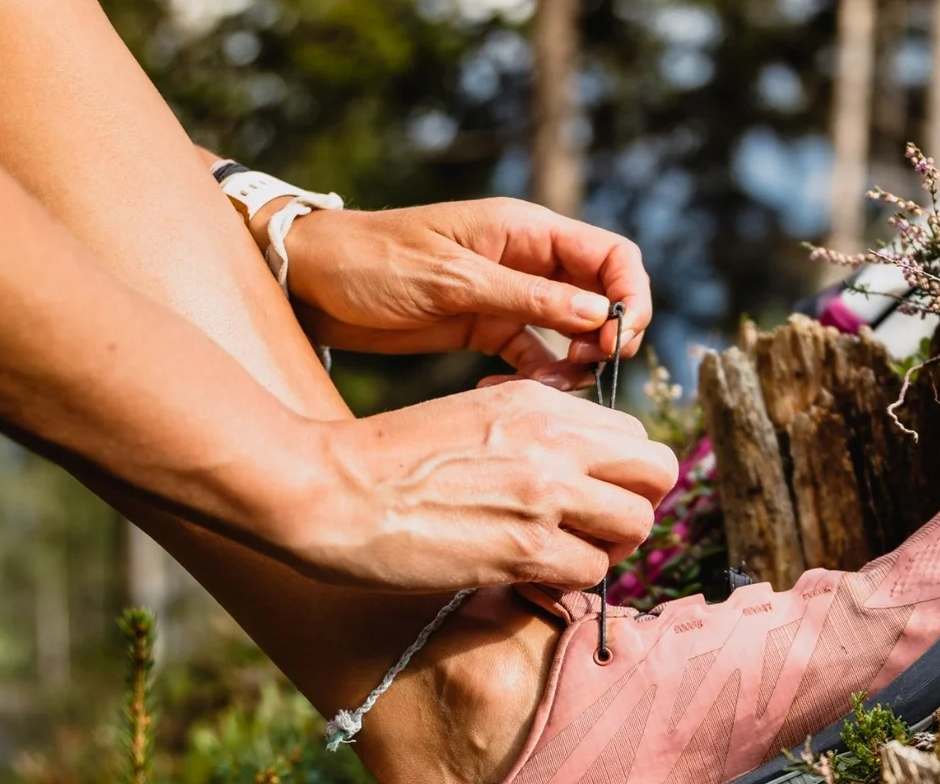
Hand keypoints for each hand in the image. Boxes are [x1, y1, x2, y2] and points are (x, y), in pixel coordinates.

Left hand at [264, 197, 651, 387]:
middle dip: (608, 337)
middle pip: (602, 296)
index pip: (611, 256)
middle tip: (588, 370)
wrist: (310, 281)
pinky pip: (535, 358)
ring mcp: (510, 297)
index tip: (618, 339)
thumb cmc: (372, 260)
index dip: (629, 296)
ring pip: (573, 333)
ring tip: (543, 391)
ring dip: (572, 365)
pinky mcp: (487, 330)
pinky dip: (534, 380)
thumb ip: (526, 297)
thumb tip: (598, 315)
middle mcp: (527, 261)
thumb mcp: (450, 278)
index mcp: (525, 231)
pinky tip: (500, 396)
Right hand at [277, 380, 678, 592]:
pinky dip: (570, 582)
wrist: (326, 486)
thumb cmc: (387, 459)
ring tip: (564, 556)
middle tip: (598, 531)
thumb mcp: (473, 416)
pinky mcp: (523, 548)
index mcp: (542, 401)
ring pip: (636, 525)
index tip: (593, 498)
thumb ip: (534, 434)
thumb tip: (576, 471)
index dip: (623, 475)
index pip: (635, 435)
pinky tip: (532, 578)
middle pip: (658, 472)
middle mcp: (555, 439)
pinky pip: (591, 571)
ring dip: (608, 550)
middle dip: (637, 506)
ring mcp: (544, 493)